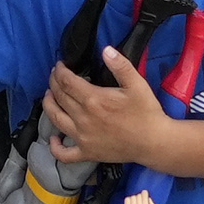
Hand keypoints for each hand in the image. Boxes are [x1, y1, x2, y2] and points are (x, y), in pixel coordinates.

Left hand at [42, 41, 182, 171]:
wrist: (154, 142)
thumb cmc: (147, 113)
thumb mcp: (137, 84)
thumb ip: (120, 65)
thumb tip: (106, 50)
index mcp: (94, 99)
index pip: (67, 82)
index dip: (60, 71)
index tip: (59, 65)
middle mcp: (83, 118)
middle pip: (59, 97)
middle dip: (54, 83)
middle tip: (54, 76)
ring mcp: (82, 137)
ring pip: (56, 119)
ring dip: (48, 105)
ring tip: (49, 96)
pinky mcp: (87, 153)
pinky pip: (64, 153)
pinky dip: (55, 147)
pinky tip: (54, 139)